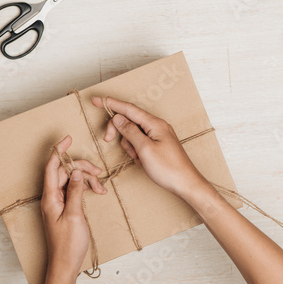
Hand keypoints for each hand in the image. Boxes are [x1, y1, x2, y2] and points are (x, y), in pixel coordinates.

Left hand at [41, 135, 106, 283]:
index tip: (68, 139)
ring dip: (87, 180)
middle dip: (82, 168)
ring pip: (72, 180)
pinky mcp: (65, 207)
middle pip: (65, 172)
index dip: (59, 151)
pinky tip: (97, 192)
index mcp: (50, 197)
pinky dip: (86, 188)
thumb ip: (75, 191)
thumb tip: (77, 172)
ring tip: (100, 187)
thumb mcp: (74, 215)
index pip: (52, 167)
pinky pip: (75, 190)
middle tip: (98, 172)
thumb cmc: (68, 243)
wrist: (66, 263)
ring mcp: (58, 202)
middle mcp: (52, 197)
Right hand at [91, 97, 207, 197]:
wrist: (186, 183)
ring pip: (133, 133)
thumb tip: (118, 118)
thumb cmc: (168, 168)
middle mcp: (157, 126)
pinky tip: (143, 161)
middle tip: (107, 139)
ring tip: (138, 158)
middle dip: (118, 130)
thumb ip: (130, 132)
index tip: (96, 100)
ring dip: (129, 145)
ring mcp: (158, 135)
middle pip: (129, 120)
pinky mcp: (158, 144)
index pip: (128, 109)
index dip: (111, 104)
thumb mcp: (144, 149)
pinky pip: (140, 142)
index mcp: (154, 123)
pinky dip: (137, 151)